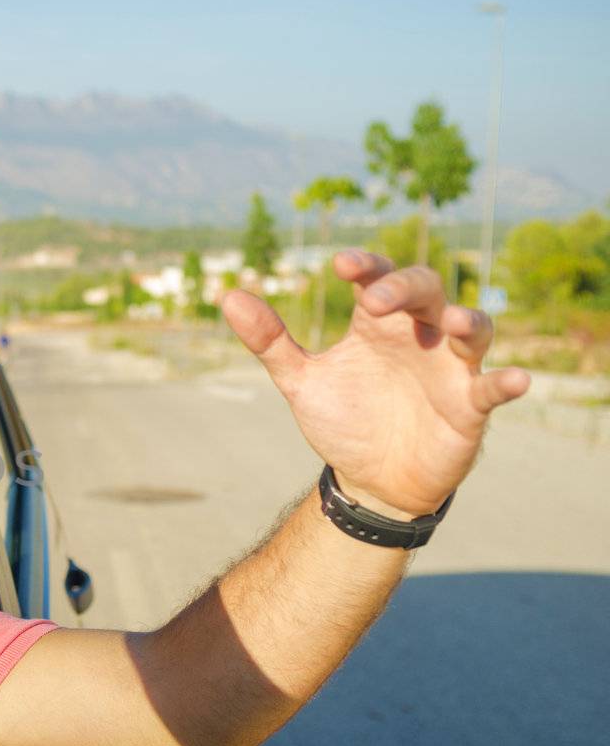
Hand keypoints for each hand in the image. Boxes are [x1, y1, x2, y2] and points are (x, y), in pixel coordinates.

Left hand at [223, 250, 529, 516]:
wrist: (370, 481)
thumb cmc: (344, 420)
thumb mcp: (301, 382)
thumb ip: (270, 341)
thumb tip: (228, 296)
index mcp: (376, 325)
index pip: (376, 280)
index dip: (366, 267)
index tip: (341, 265)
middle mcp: (418, 336)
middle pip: (424, 292)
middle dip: (403, 289)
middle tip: (374, 300)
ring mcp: (449, 369)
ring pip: (472, 330)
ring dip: (466, 322)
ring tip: (453, 322)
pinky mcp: (470, 407)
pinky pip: (494, 388)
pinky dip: (506, 382)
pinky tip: (516, 381)